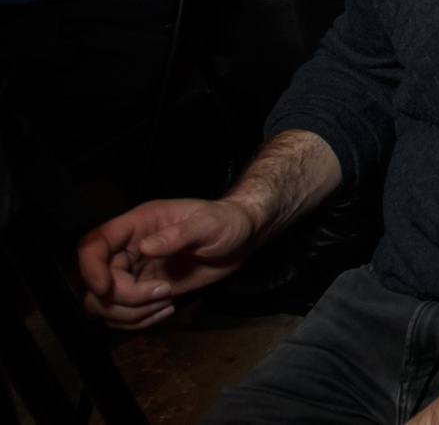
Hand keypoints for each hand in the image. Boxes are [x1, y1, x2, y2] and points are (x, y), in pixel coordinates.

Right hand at [78, 198, 260, 328]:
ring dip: (132, 313)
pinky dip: (139, 321)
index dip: (90, 268)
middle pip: (98, 282)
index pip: (94, 245)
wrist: (242, 239)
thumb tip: (145, 247)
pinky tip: (167, 309)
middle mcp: (129, 250)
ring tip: (167, 301)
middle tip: (163, 292)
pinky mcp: (145, 292)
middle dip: (125, 297)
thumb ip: (178, 235)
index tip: (106, 288)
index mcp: (137, 225)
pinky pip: (123, 315)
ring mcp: (135, 273)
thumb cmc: (227, 222)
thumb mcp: (208, 224)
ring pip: (105, 304)